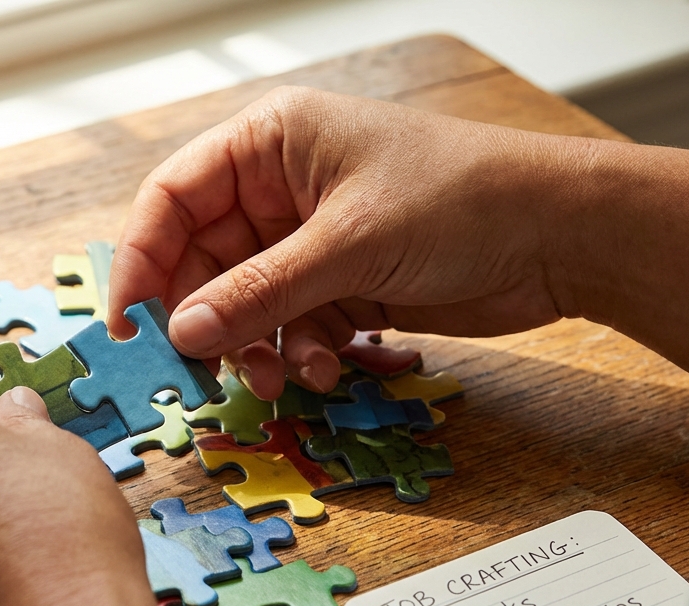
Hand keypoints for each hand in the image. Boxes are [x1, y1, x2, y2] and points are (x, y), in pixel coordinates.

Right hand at [110, 86, 579, 399]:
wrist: (559, 236)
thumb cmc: (461, 200)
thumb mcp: (348, 245)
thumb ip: (258, 293)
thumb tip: (182, 333)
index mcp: (270, 142)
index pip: (172, 198)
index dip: (141, 260)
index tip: (130, 325)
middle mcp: (280, 189)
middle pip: (203, 262)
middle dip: (209, 319)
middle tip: (208, 372)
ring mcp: (311, 240)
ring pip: (245, 304)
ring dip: (257, 347)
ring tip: (282, 380)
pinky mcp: (343, 285)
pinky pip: (291, 327)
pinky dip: (301, 353)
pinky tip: (331, 367)